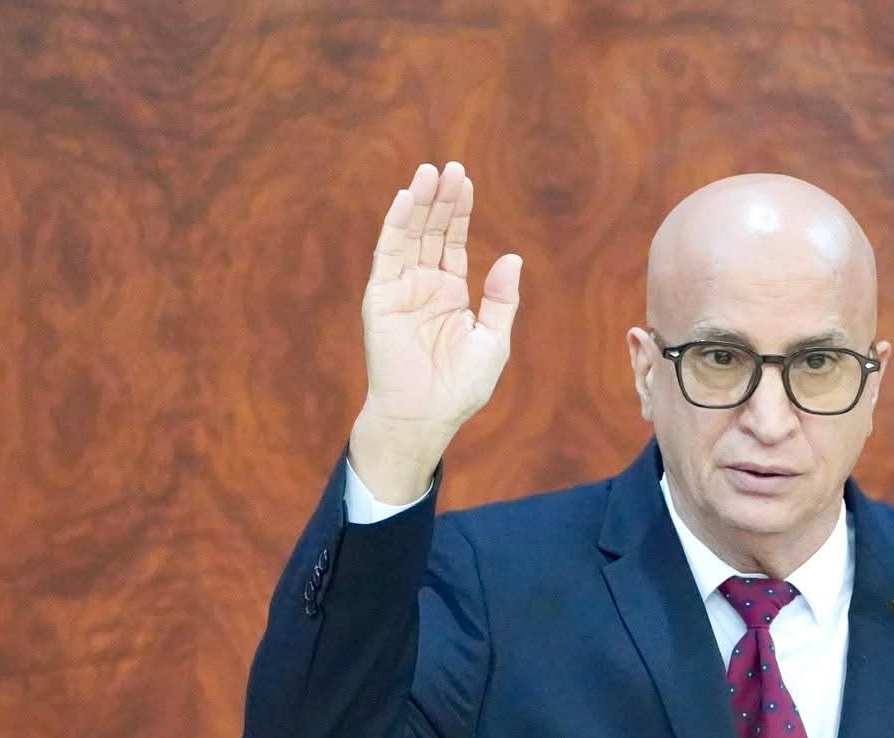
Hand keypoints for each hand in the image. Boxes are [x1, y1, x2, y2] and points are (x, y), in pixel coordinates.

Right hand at [349, 161, 522, 502]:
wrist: (426, 415)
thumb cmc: (460, 386)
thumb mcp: (493, 339)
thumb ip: (501, 298)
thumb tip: (512, 257)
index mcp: (450, 294)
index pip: (453, 242)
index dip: (458, 212)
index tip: (465, 180)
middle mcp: (424, 286)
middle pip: (432, 232)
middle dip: (441, 199)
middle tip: (450, 166)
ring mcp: (401, 289)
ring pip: (410, 236)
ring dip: (419, 204)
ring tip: (429, 171)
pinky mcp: (380, 297)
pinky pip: (388, 254)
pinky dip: (396, 226)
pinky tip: (407, 200)